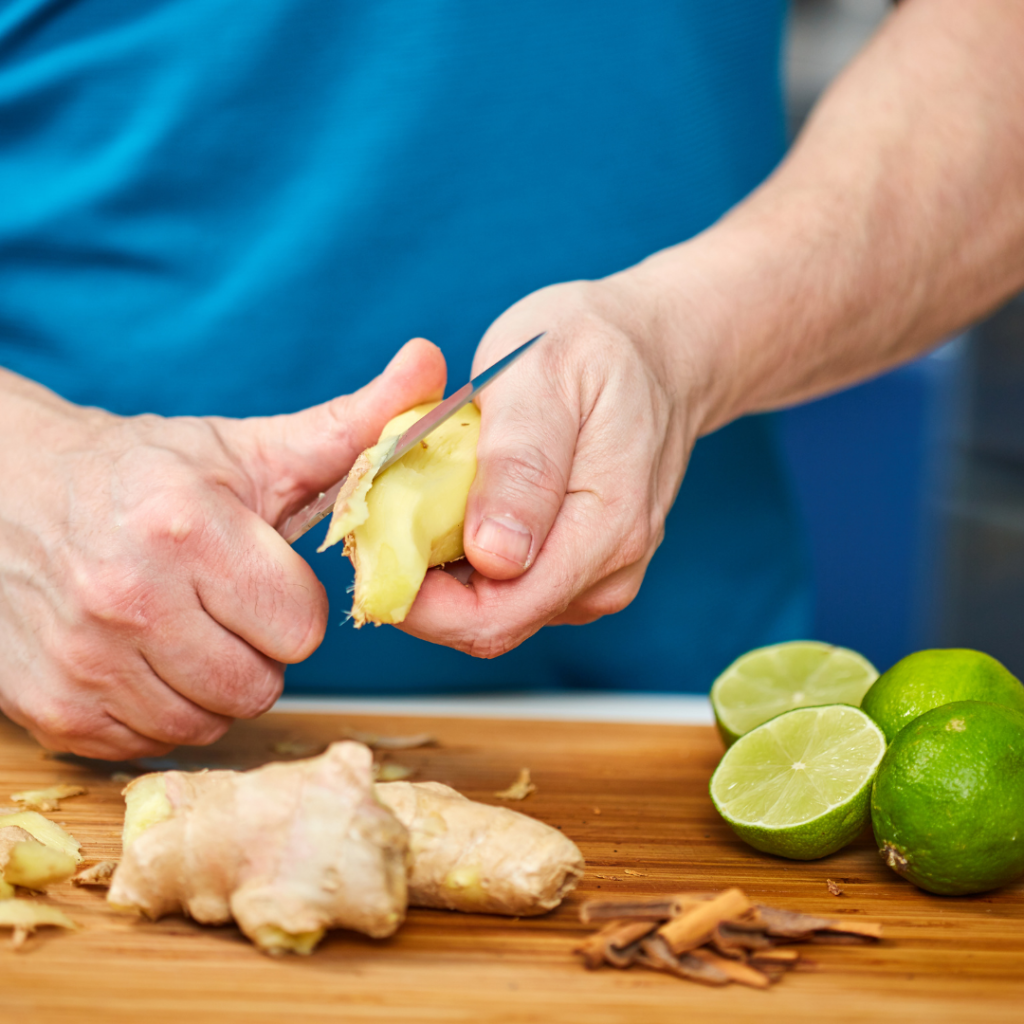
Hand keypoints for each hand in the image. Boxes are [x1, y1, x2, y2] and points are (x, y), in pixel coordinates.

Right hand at [0, 339, 445, 757]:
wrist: (12, 488)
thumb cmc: (149, 474)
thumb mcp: (251, 449)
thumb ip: (352, 424)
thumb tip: (433, 363)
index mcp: (187, 527)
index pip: (300, 627)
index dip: (293, 605)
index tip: (264, 577)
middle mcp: (128, 597)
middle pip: (259, 684)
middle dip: (257, 649)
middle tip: (225, 605)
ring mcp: (84, 660)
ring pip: (208, 723)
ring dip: (212, 685)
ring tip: (185, 627)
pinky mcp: (54, 709)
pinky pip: (150, 743)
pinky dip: (159, 709)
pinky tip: (143, 655)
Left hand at [398, 270, 708, 656]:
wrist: (655, 350)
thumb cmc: (592, 347)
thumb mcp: (544, 376)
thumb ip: (521, 467)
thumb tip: (497, 557)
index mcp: (603, 531)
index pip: (495, 616)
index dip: (419, 603)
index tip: (371, 547)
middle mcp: (607, 573)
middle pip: (489, 625)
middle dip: (422, 586)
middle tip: (383, 513)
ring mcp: (596, 577)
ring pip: (494, 611)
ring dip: (442, 570)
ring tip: (423, 496)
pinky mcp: (581, 570)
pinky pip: (510, 590)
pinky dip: (467, 558)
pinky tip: (458, 504)